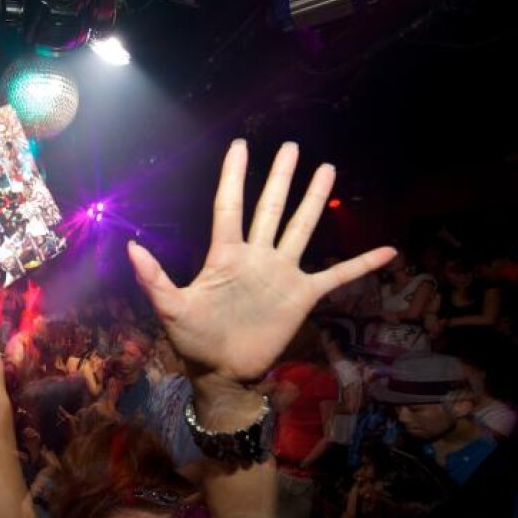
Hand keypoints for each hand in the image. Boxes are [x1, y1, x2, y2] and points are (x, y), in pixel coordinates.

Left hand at [128, 140, 394, 382]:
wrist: (223, 373)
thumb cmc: (194, 341)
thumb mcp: (170, 309)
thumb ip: (153, 279)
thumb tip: (130, 247)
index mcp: (225, 255)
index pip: (229, 206)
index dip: (234, 176)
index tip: (240, 145)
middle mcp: (256, 256)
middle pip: (270, 208)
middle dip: (280, 177)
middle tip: (291, 146)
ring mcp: (281, 273)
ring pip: (300, 228)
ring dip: (314, 200)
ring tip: (327, 169)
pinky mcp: (302, 295)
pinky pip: (337, 275)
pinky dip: (361, 264)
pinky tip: (387, 251)